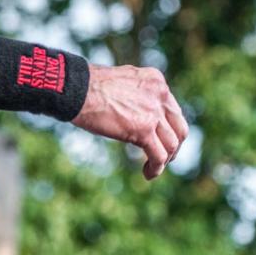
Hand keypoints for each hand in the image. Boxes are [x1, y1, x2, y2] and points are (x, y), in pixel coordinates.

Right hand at [74, 64, 187, 179]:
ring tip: (153, 168)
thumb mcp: (121, 82)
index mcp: (155, 80)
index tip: (159, 139)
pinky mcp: (143, 129)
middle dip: (173, 146)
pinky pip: (158, 155)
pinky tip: (148, 174)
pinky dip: (156, 168)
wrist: (76, 89)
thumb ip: (135, 93)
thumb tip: (137, 110)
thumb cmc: (88, 87)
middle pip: (179, 127)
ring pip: (171, 144)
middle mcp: (160, 94)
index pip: (172, 109)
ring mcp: (153, 112)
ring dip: (164, 160)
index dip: (168, 128)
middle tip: (164, 157)